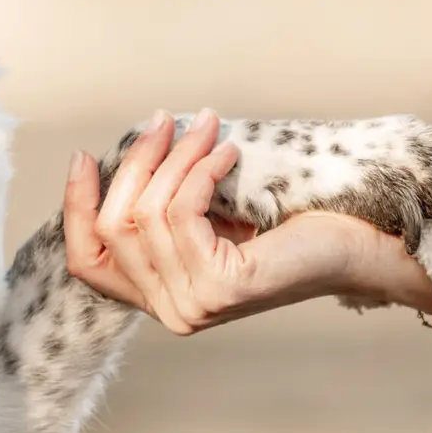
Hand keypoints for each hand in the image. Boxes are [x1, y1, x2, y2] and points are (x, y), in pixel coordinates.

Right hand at [64, 110, 431, 334]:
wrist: (355, 246)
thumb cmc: (288, 225)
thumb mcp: (211, 212)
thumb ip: (165, 201)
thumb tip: (127, 151)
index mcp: (159, 298)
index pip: (87, 261)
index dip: (75, 205)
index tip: (85, 155)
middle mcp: (170, 313)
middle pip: (113, 226)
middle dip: (136, 163)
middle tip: (164, 120)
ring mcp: (193, 306)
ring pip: (147, 215)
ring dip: (175, 158)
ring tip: (208, 126)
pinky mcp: (220, 289)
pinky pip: (183, 214)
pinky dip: (201, 172)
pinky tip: (229, 152)